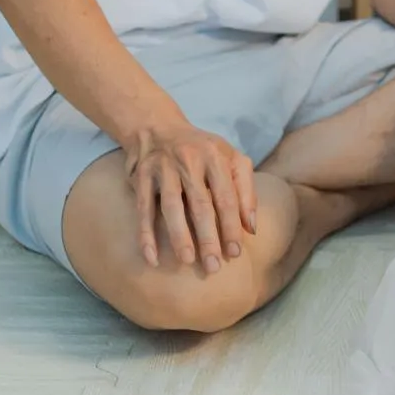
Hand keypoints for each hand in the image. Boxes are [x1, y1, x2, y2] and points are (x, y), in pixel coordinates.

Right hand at [122, 121, 257, 271]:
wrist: (158, 128)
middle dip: (208, 237)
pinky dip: (146, 234)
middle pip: (200, 204)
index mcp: (216, 156)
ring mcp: (164, 167)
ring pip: (172, 206)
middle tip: (214, 267)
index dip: (231, 226)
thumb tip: (251, 228)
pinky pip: (144, 209)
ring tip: (187, 261)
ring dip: (180, 236)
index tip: (235, 254)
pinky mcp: (142, 176)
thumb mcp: (230, 158)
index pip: (227, 196)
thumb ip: (245, 190)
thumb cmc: (202, 151)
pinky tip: (151, 258)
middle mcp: (190, 160)